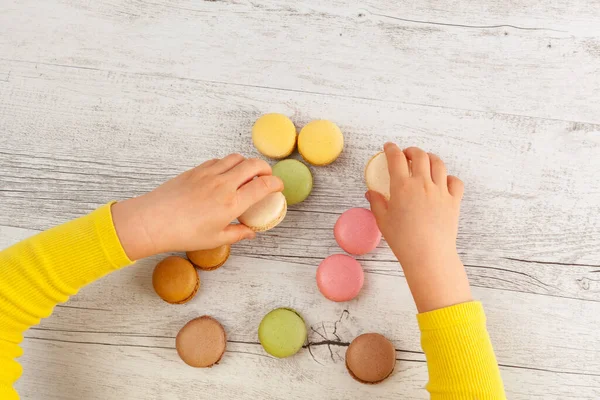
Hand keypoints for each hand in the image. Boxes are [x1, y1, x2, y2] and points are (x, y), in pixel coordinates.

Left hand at [111, 154, 282, 259]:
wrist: (153, 221)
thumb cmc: (183, 233)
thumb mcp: (215, 239)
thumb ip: (237, 233)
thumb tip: (250, 231)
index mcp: (232, 203)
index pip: (263, 186)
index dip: (276, 183)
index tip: (278, 187)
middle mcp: (223, 184)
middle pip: (253, 165)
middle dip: (265, 168)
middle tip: (267, 176)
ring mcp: (209, 174)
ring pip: (236, 158)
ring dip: (247, 163)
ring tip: (247, 174)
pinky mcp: (197, 170)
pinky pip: (219, 160)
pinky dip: (228, 164)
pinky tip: (226, 175)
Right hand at [366, 143, 471, 312]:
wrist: (429, 255)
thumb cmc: (403, 241)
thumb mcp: (383, 221)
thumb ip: (376, 203)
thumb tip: (371, 192)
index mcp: (402, 187)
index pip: (396, 159)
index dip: (391, 149)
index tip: (388, 147)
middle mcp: (423, 184)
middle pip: (420, 155)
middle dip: (411, 151)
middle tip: (406, 154)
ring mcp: (441, 191)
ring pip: (438, 164)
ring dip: (430, 158)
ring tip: (425, 162)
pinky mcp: (454, 201)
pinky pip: (455, 181)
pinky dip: (449, 177)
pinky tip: (443, 182)